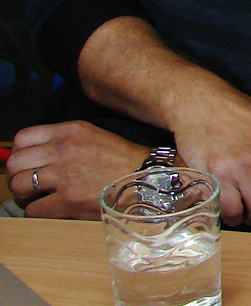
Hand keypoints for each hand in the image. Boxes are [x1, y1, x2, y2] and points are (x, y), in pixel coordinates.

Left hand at [5, 121, 145, 218]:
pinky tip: (49, 208)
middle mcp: (62, 151)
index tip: (27, 162)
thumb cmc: (122, 159)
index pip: (22, 138)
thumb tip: (37, 153)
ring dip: (24, 194)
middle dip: (18, 175)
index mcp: (69, 131)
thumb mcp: (94, 135)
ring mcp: (63, 176)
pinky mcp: (67, 200)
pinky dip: (37, 211)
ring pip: (19, 186)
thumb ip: (65, 140)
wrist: (143, 178)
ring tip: (36, 196)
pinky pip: (33, 209)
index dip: (20, 152)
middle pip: (15, 163)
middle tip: (29, 183)